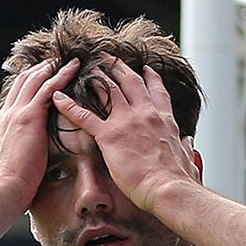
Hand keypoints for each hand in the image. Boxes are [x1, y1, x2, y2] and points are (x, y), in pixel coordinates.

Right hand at [0, 58, 79, 215]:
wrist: (4, 190)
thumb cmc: (9, 186)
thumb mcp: (10, 163)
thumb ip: (18, 151)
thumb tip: (26, 156)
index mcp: (2, 124)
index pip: (15, 96)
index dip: (29, 83)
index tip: (41, 77)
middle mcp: (7, 114)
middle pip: (23, 82)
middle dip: (40, 69)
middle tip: (57, 62)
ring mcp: (17, 113)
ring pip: (35, 80)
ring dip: (53, 68)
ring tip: (70, 61)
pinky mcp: (29, 117)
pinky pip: (48, 88)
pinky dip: (61, 75)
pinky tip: (75, 69)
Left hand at [49, 59, 199, 216]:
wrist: (167, 187)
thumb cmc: (177, 178)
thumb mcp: (187, 158)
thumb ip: (186, 148)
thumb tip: (188, 143)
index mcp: (164, 120)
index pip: (157, 93)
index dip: (151, 78)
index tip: (146, 69)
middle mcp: (145, 113)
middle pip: (130, 82)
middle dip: (118, 67)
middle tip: (109, 58)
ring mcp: (126, 121)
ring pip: (108, 90)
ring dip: (96, 77)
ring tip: (86, 67)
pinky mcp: (109, 136)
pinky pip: (84, 116)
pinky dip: (68, 106)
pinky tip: (57, 97)